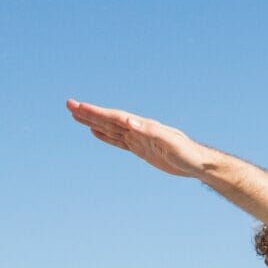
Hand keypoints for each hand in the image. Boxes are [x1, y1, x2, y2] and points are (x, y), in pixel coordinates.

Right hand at [66, 99, 208, 176]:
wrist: (198, 163)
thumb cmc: (187, 152)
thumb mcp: (169, 143)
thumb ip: (149, 132)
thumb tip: (129, 122)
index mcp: (143, 126)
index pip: (114, 117)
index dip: (96, 112)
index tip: (78, 106)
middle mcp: (138, 129)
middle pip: (108, 119)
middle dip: (88, 113)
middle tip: (68, 104)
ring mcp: (138, 138)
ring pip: (110, 128)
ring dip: (92, 121)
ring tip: (76, 115)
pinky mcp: (140, 149)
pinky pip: (118, 141)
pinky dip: (104, 136)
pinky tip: (95, 132)